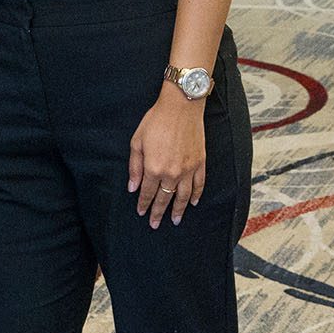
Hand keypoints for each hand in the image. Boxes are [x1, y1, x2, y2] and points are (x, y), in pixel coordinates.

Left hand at [128, 87, 207, 227]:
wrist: (181, 108)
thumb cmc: (155, 122)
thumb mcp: (137, 142)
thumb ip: (135, 167)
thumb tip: (133, 187)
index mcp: (154, 168)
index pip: (147, 193)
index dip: (144, 204)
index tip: (141, 213)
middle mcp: (172, 173)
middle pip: (165, 198)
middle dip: (159, 212)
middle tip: (156, 224)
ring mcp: (189, 169)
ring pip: (184, 196)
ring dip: (180, 210)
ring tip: (176, 220)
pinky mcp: (200, 163)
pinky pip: (199, 185)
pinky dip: (197, 195)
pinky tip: (194, 203)